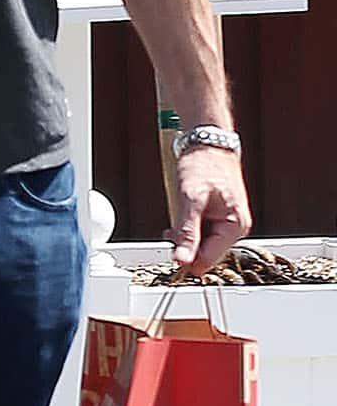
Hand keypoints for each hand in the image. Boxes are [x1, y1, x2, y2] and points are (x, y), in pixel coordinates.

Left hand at [169, 148, 251, 275]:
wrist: (208, 145)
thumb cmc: (203, 166)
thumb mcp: (191, 200)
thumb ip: (187, 232)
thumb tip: (182, 260)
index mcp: (235, 227)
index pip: (208, 261)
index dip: (186, 260)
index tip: (168, 250)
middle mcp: (236, 229)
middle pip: (205, 255)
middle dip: (185, 247)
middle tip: (170, 231)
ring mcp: (229, 224)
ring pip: (202, 246)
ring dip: (185, 239)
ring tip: (176, 221)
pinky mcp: (220, 219)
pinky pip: (202, 234)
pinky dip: (188, 230)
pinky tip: (180, 219)